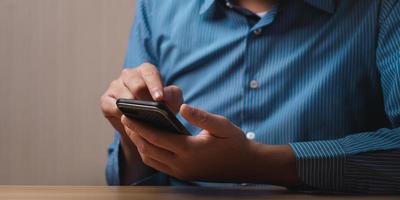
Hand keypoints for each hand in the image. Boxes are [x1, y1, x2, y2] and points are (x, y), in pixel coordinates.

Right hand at [100, 63, 182, 134]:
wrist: (144, 123)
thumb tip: (165, 97)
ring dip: (134, 109)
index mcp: (146, 71)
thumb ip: (173, 96)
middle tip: (152, 112)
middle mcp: (129, 75)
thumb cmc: (161, 107)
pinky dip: (123, 116)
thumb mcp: (173, 101)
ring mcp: (115, 86)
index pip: (150, 72)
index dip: (155, 85)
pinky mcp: (106, 100)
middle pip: (135, 84)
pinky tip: (131, 123)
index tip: (159, 99)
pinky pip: (113, 107)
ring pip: (124, 96)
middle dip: (145, 99)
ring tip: (144, 120)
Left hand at [121, 104, 259, 181]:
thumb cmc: (234, 142)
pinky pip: (159, 165)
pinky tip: (147, 141)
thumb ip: (201, 116)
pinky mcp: (183, 174)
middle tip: (125, 119)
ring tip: (133, 129)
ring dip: (139, 144)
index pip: (156, 137)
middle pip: (149, 149)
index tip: (127, 115)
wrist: (246, 165)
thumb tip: (182, 107)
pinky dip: (149, 153)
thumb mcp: (221, 125)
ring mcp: (181, 172)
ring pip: (151, 159)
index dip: (139, 126)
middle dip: (135, 134)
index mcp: (190, 150)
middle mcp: (182, 164)